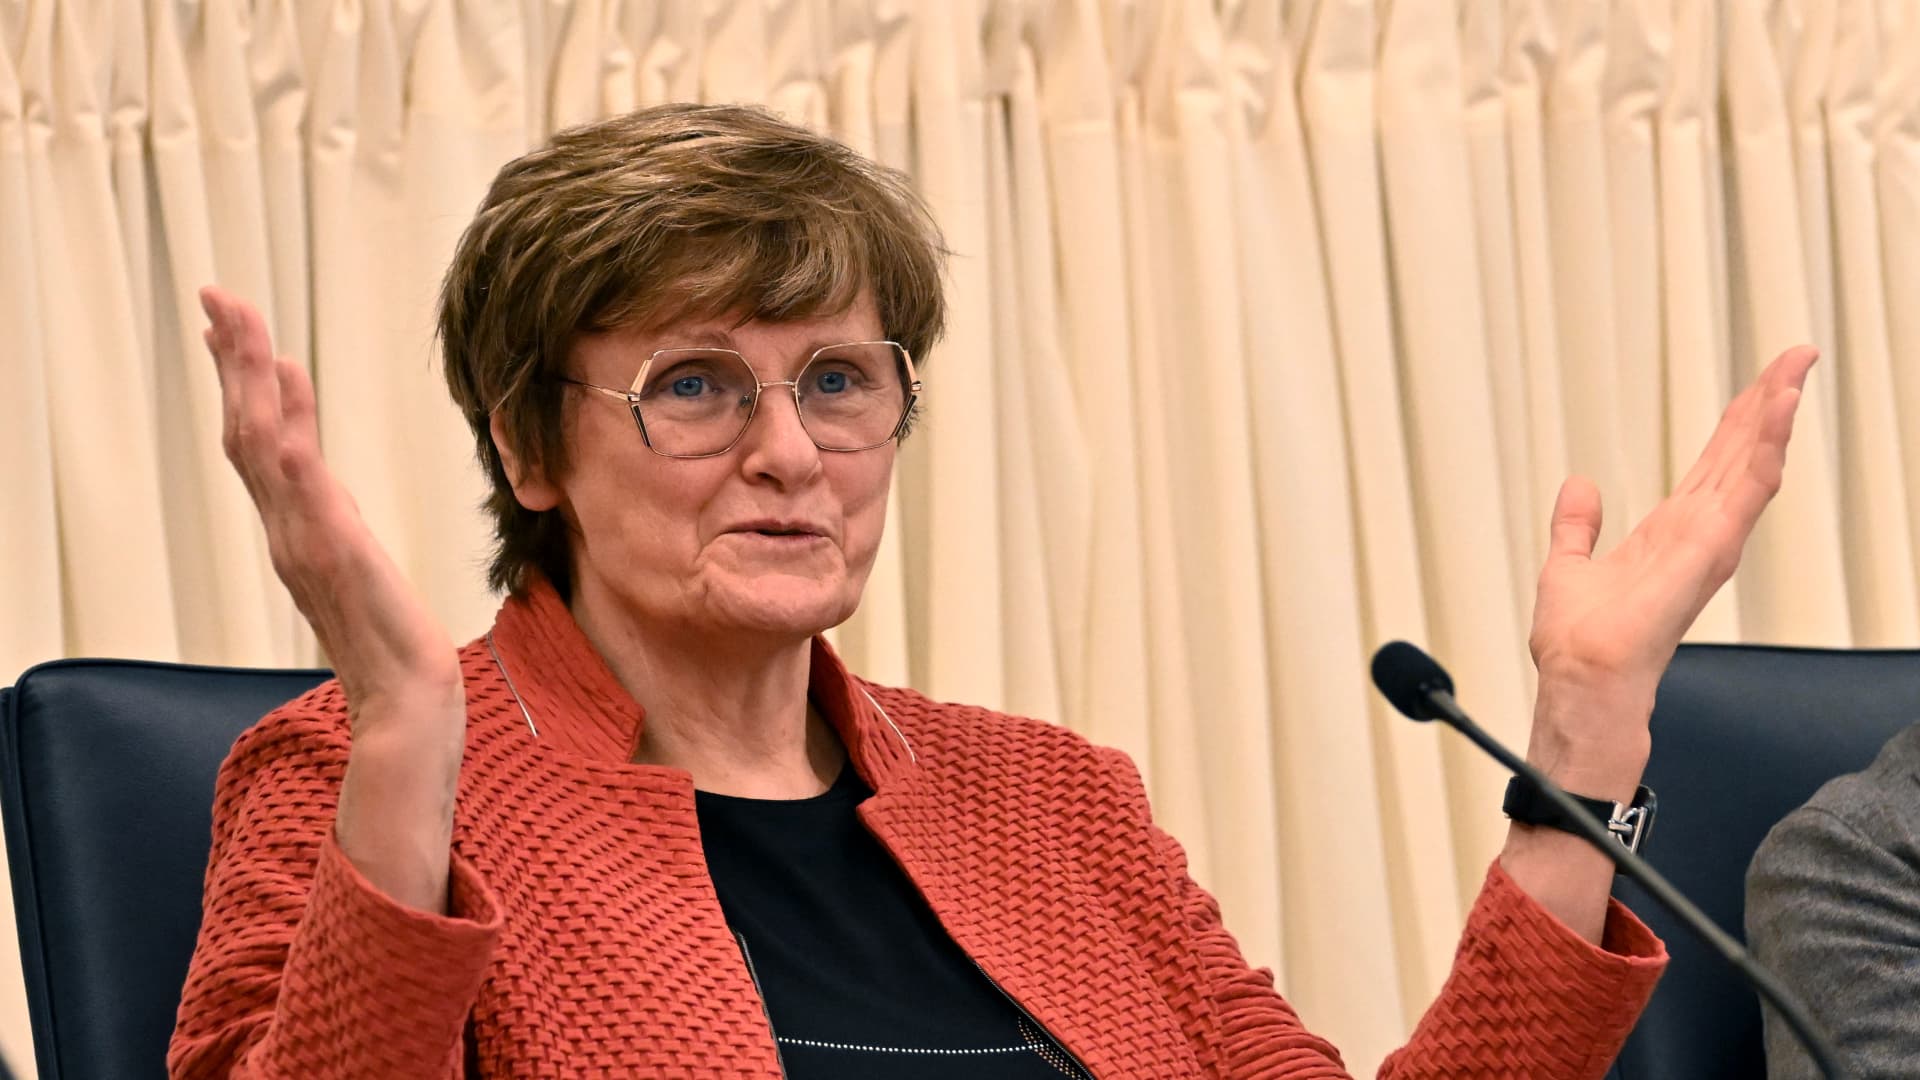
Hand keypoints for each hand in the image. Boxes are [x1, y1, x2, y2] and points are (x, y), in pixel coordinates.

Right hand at [201, 285, 465, 909]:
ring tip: (237, 321)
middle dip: (233, 361)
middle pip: (247, 431)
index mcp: (298, 532)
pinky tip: (282, 386)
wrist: (409, 704)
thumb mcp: (362, 572)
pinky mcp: (335, 554)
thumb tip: (332, 495)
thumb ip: (338, 530)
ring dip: (249, 379)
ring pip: (262, 445)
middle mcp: (290, 532)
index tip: (229, 329)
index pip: (259, 444)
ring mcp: (306, 542)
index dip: (243, 384)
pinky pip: (303, 482)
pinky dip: (287, 430)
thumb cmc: (391, 648)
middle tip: (216, 297)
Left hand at [1526, 345, 1818, 783]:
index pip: (1714, 464)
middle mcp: (1698, 534)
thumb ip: (1577, 526)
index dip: (1739, 421)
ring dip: (1773, 421)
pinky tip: (1777, 420)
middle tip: (1797, 354)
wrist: (1580, 680)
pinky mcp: (1707, 556)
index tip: (1764, 380)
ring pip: (1751, 469)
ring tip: (1794, 373)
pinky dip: (1763, 456)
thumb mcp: (1569, 566)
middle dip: (1768, 404)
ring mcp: (1708, 544)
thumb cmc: (1580, 643)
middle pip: (1741, 455)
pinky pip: (1743, 497)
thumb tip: (1579, 487)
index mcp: (1671, 531)